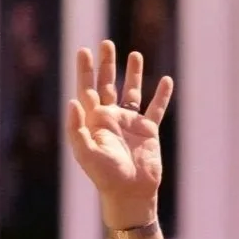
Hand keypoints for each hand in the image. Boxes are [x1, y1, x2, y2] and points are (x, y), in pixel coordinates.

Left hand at [66, 41, 173, 226]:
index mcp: (94, 122)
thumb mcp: (86, 154)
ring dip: (133, 74)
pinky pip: (156, 109)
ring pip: (132, 92)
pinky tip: (166, 80)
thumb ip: (76, 129)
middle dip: (107, 65)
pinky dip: (161, 95)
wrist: (131, 194)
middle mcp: (111, 119)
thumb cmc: (105, 177)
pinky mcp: (149, 132)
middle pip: (108, 85)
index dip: (84, 71)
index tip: (83, 51)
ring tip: (135, 54)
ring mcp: (131, 124)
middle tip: (106, 44)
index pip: (87, 90)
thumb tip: (72, 101)